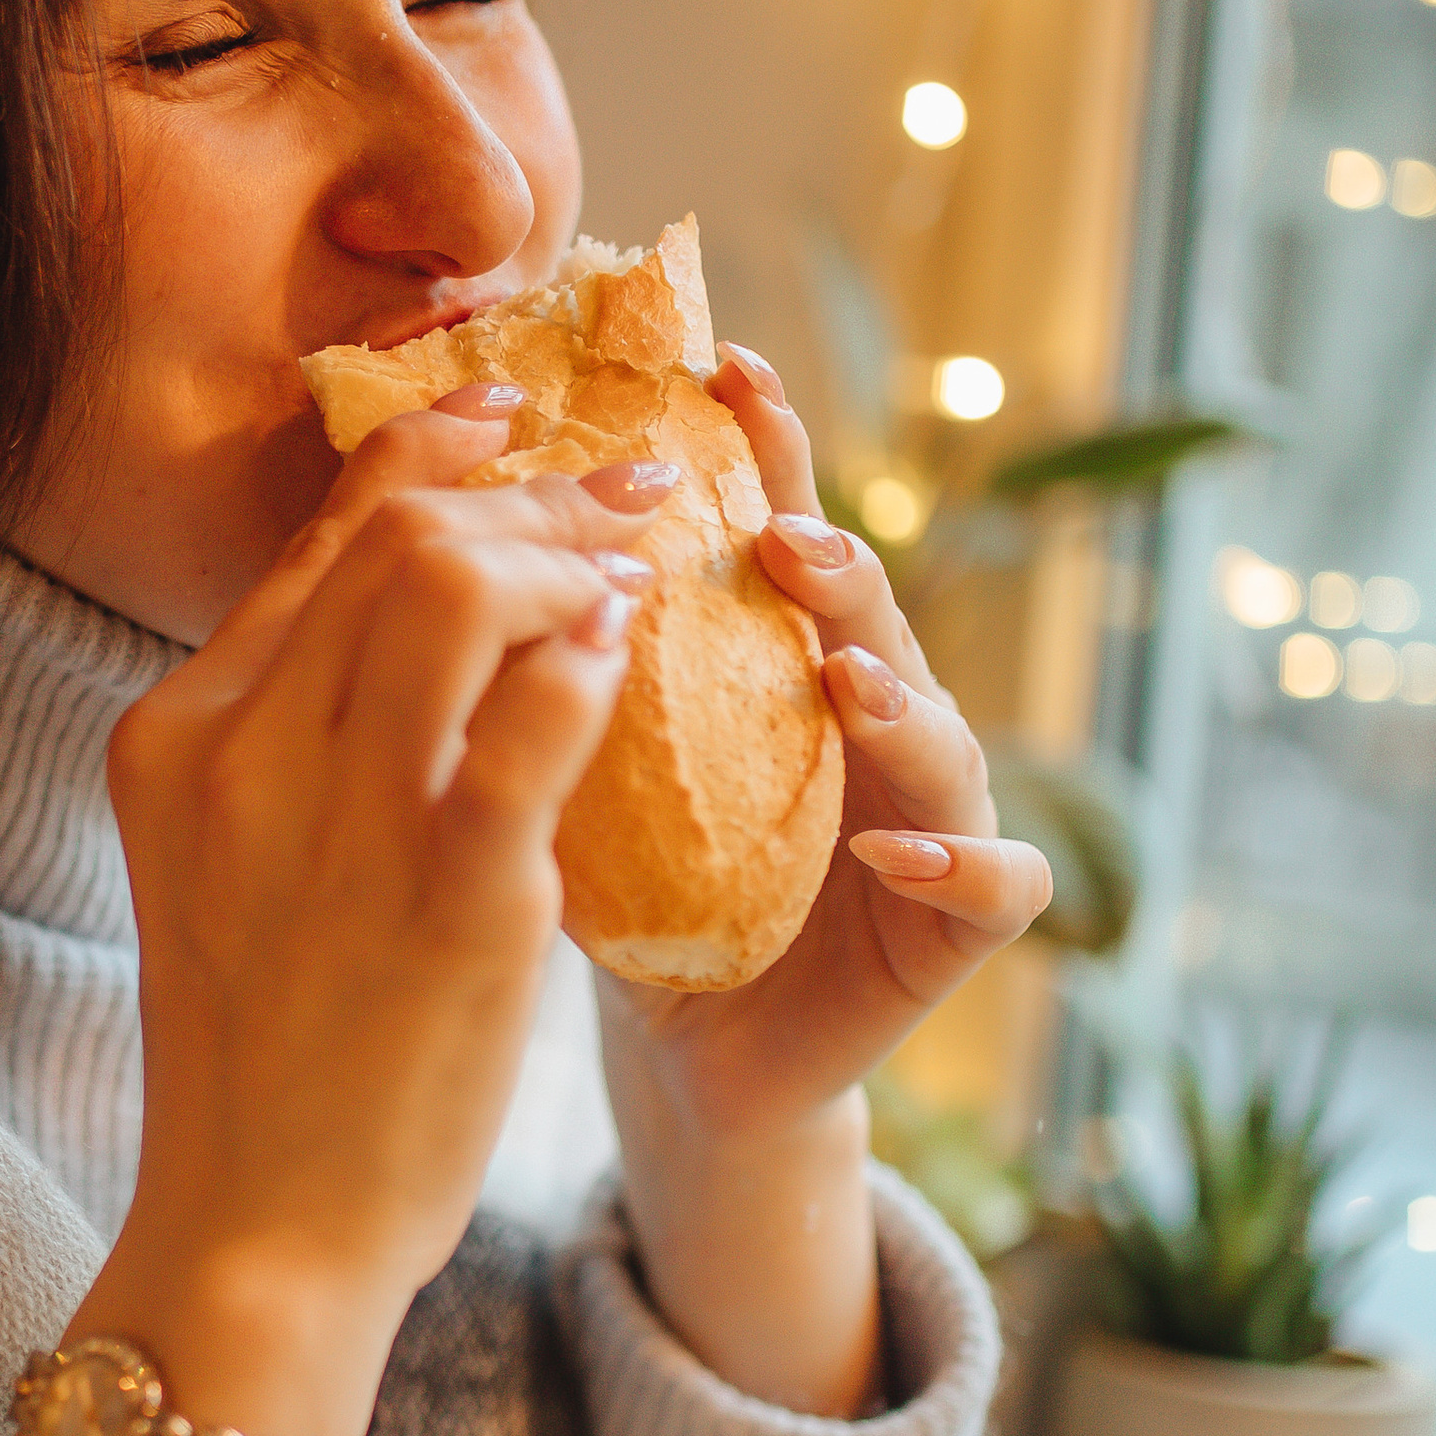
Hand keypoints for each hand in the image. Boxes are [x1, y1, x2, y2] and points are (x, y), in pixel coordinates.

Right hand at [112, 384, 674, 1369]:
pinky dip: (598, 651)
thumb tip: (385, 625)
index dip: (428, 459)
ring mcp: (342, 816)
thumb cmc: (260, 1062)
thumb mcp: (221, 870)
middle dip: (526, 488)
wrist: (258, 1228)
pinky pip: (542, 710)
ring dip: (571, 551)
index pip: (316, 545)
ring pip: (463, 585)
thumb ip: (280, 744)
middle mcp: (242, 752)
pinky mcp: (451, 888)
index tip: (507, 423)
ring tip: (636, 565)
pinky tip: (634, 644)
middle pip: (396, 538)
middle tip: (618, 489)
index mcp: (175, 738)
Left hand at [590, 345, 1052, 1417]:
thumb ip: (554, 662)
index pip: (777, 532)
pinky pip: (995, 883)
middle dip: (831, 560)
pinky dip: (957, 862)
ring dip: (895, 693)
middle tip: (776, 533)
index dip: (764, 451)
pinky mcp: (950, 926)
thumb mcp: (573, 771)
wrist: (684, 1065)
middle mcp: (865, 720)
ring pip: (941, 732)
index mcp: (776, 664)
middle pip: (868, 612)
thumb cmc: (629, 904)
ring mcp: (927, 816)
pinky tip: (895, 851)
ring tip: (838, 674)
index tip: (722, 370)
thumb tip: (440, 516)